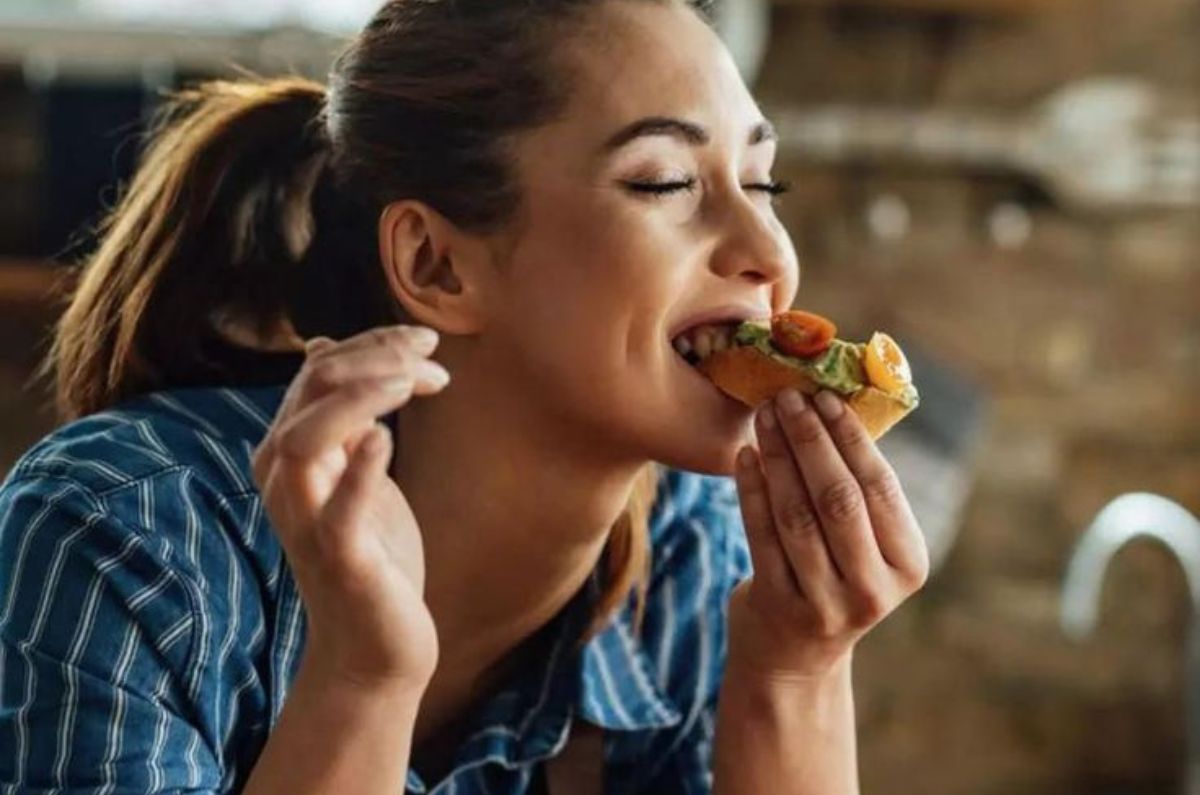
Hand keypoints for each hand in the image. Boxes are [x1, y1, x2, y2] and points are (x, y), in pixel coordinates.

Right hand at [251, 325, 450, 690]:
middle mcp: (285, 479)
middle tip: (435, 359)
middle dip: (376, 358)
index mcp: (290, 452)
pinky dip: (360, 469)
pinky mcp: (338, 558)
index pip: (318, 371)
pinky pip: (338, 509)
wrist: (374, 645)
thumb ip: (338, 415)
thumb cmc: (370, 551)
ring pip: (307, 438)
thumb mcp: (354, 470)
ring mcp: (306, 519)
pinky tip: (387, 439)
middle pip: (311, 390)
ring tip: (417, 379)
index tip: (427, 340)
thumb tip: (322, 347)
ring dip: (362, 396)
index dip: (372, 343)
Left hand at [727, 388, 928, 681]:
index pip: (881, 488)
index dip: (851, 438)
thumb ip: (860, 493)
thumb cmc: (832, 577)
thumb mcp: (864, 548)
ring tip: (763, 417)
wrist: (794, 657)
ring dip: (778, 456)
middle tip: (787, 397)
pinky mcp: (779, 605)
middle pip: (838, 498)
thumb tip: (834, 402)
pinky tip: (745, 455)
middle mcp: (872, 588)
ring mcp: (825, 602)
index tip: (826, 397)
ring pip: (796, 513)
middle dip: (810, 440)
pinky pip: (761, 533)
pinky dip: (752, 488)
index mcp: (907, 565)